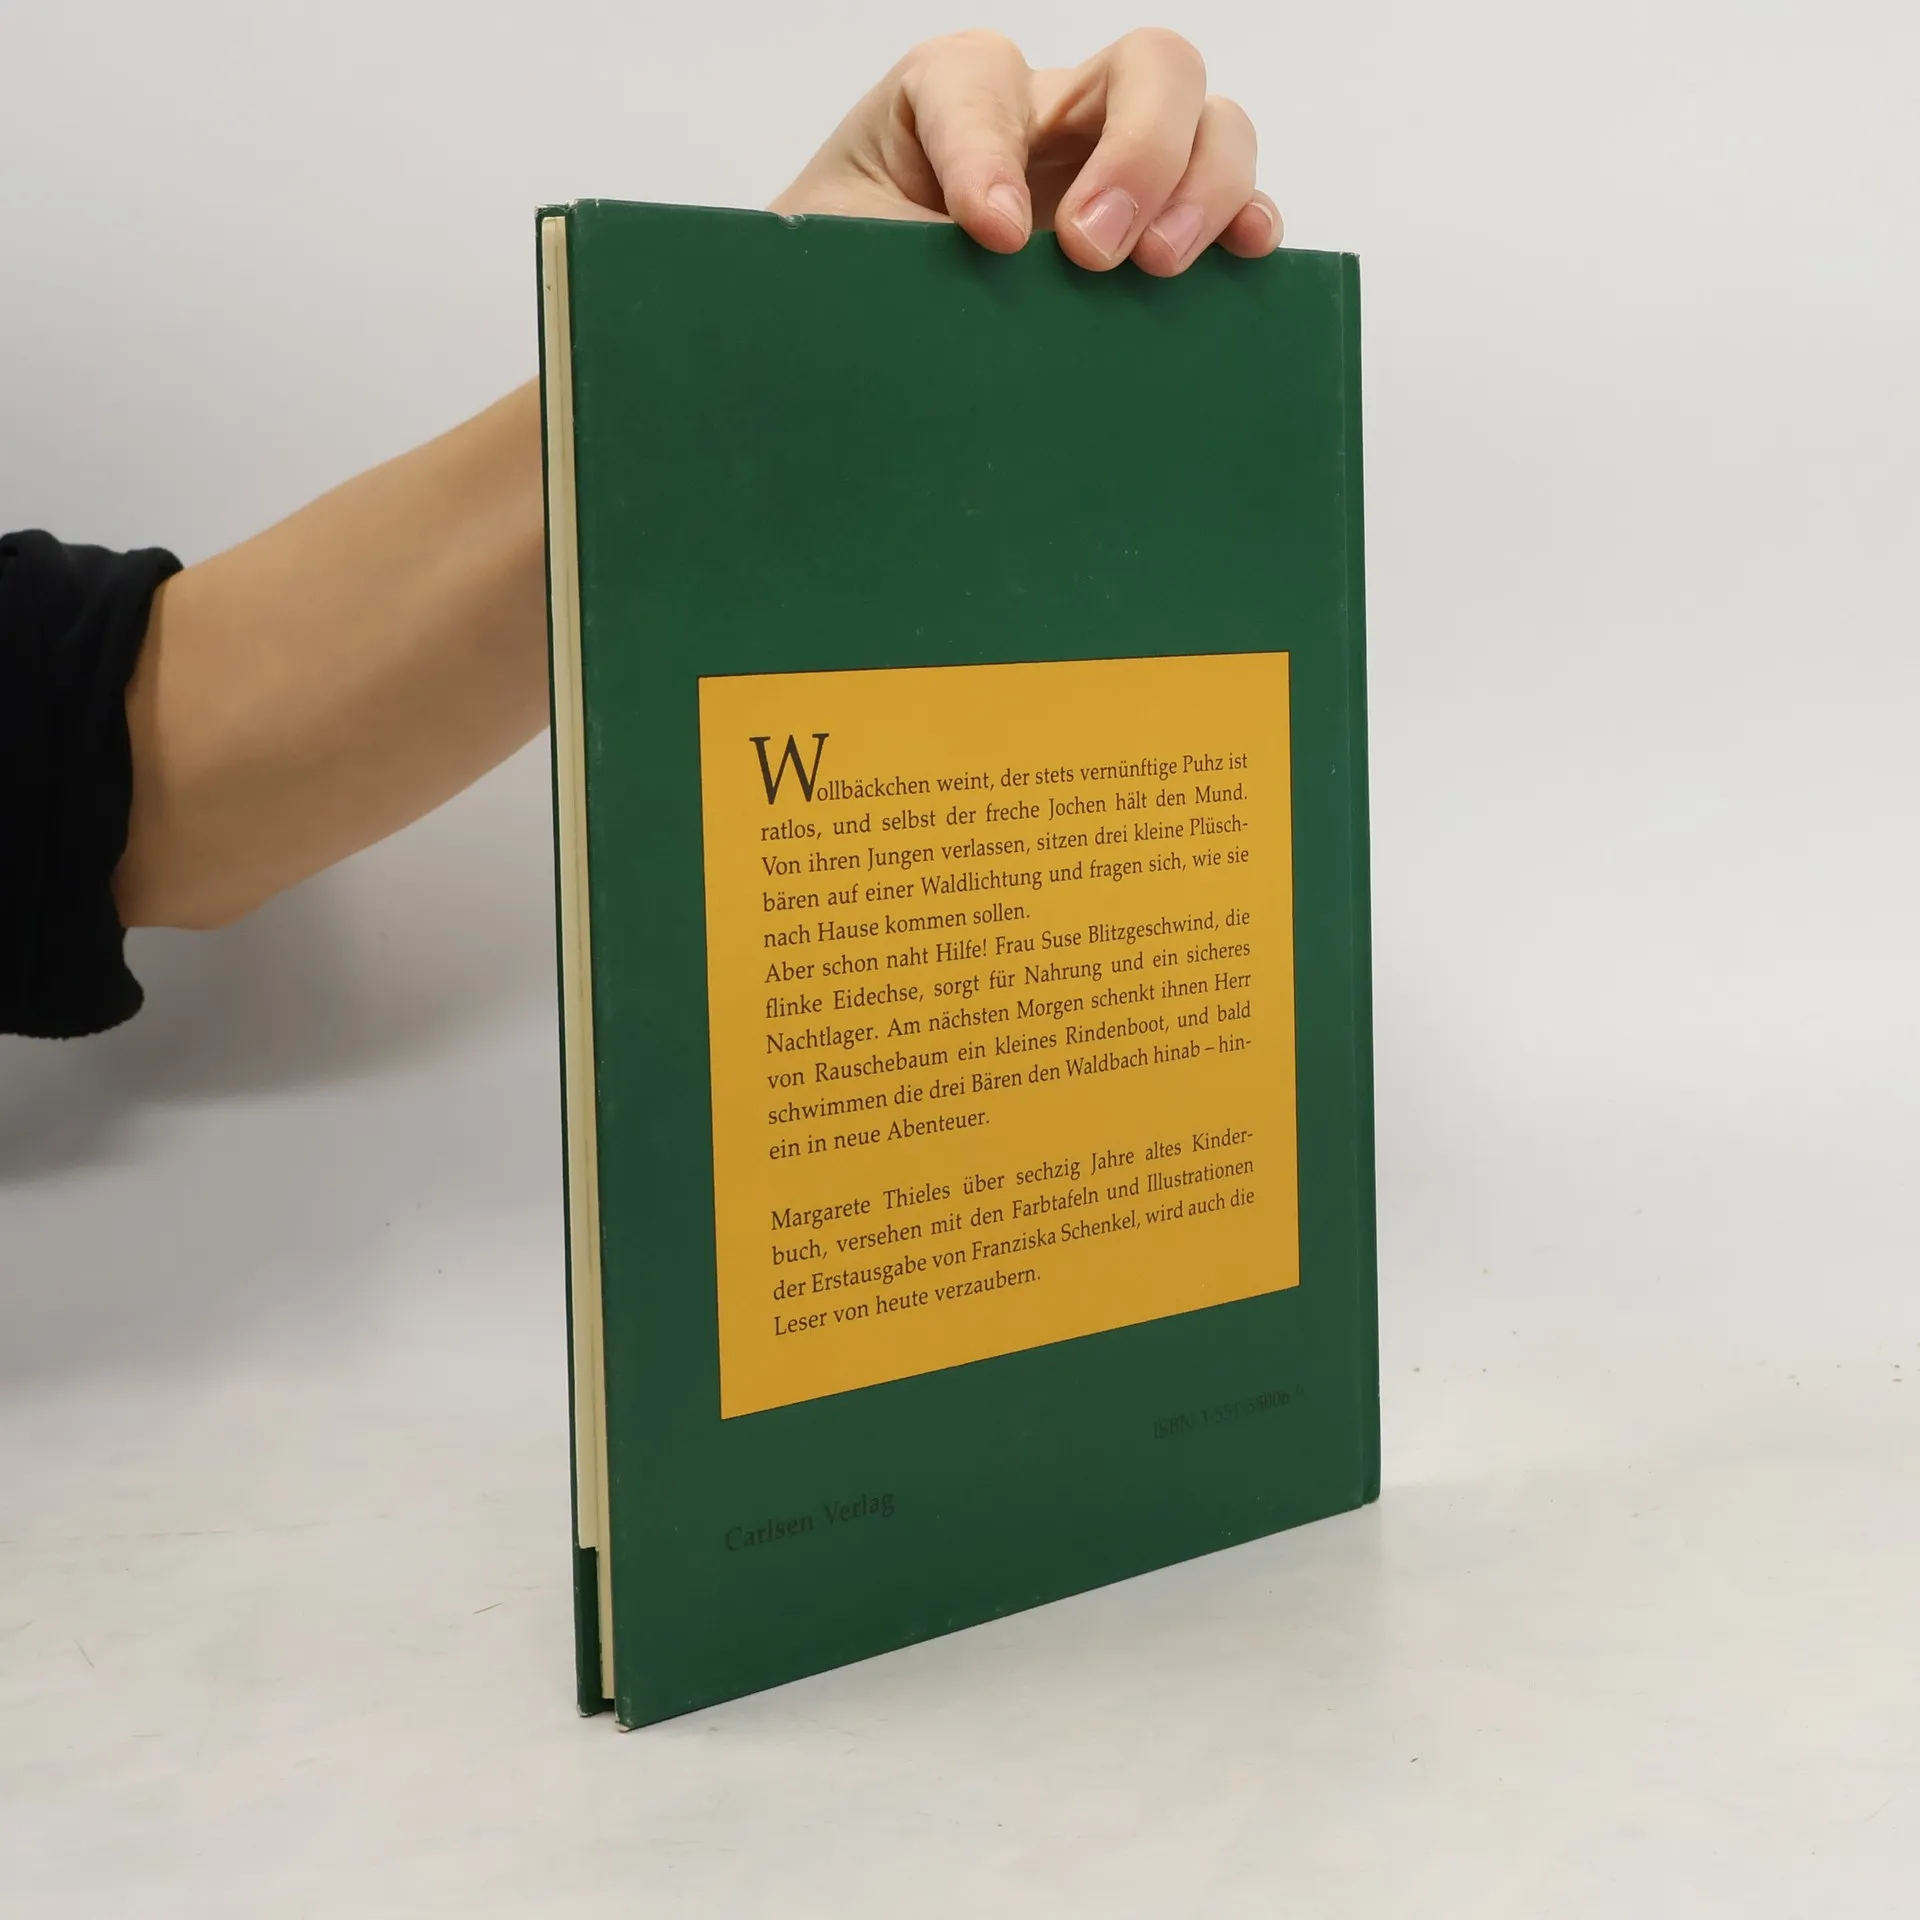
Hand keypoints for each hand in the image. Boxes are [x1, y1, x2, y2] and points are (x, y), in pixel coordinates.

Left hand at [771, 27, 1279, 276]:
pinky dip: (1247, 221)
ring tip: (1160, 268)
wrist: (866, 353)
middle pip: (1145, 68)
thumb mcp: (841, 262)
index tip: (988, 234)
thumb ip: (882, 250)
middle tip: (1094, 252)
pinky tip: (1243, 256)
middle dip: (1138, 153)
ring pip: (1208, 121)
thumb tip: (962, 277)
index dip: (987, 149)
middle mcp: (1048, 118)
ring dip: (1202, 186)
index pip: (978, 80)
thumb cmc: (851, 297)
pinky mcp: (1156, 233)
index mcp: (950, 102)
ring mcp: (1115, 168)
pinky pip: (1233, 203)